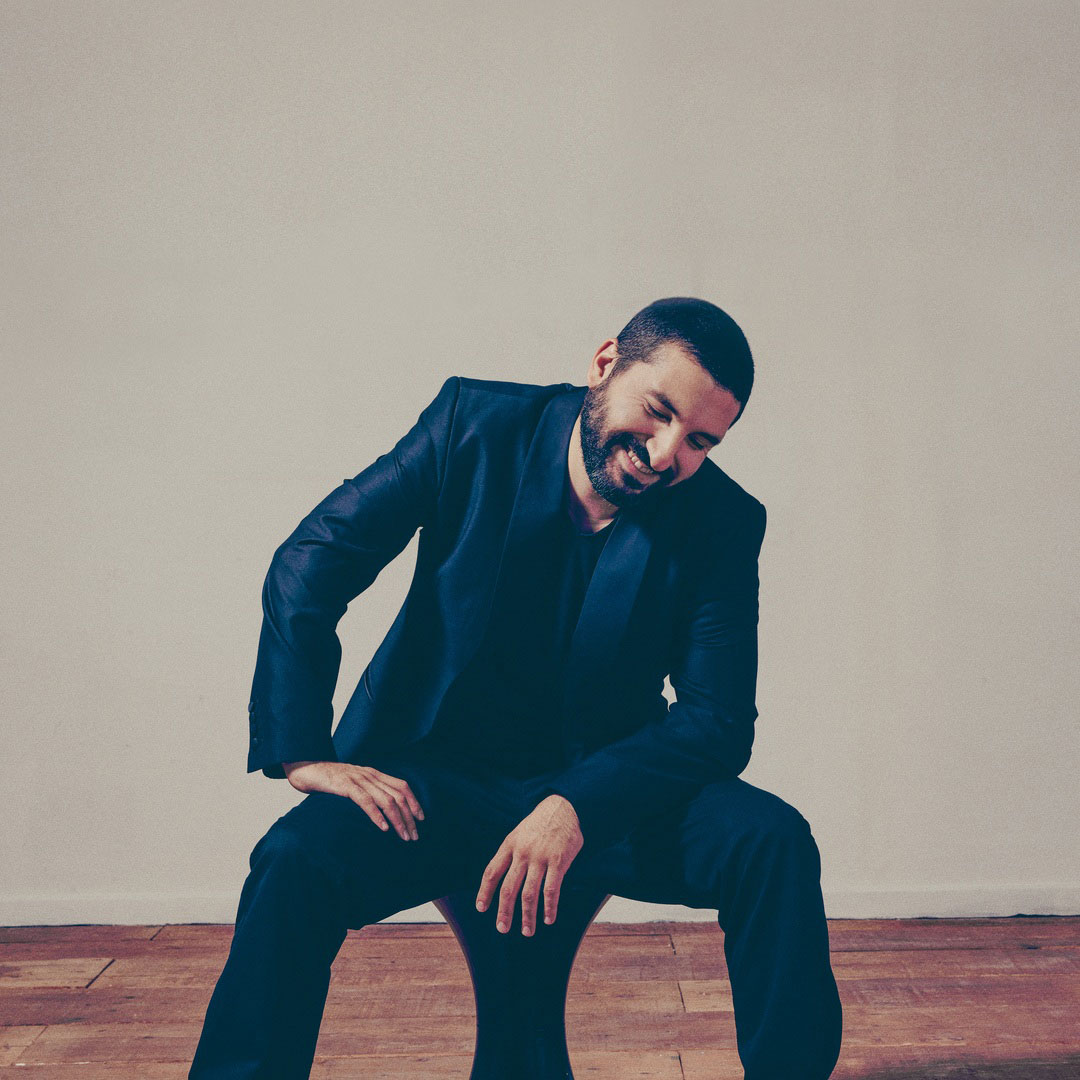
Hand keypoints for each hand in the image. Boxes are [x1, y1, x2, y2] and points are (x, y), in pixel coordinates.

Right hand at [282, 760, 423, 841]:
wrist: (307, 768)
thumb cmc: (329, 780)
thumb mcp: (354, 783)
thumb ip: (368, 791)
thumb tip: (381, 810)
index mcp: (374, 774)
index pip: (402, 786)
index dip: (414, 802)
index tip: (420, 819)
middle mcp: (370, 775)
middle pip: (398, 796)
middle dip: (409, 817)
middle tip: (414, 836)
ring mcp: (359, 780)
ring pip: (386, 800)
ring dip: (397, 820)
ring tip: (403, 836)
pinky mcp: (345, 786)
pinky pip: (365, 801)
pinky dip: (377, 815)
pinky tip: (383, 828)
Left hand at [475, 795, 582, 935]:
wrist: (563, 806)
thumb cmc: (540, 823)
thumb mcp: (519, 833)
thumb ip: (511, 854)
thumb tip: (501, 879)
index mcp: (509, 845)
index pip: (492, 872)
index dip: (485, 891)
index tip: (481, 908)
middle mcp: (522, 853)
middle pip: (508, 888)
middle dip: (504, 912)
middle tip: (502, 928)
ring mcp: (540, 858)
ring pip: (529, 893)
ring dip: (527, 916)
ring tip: (527, 931)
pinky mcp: (558, 861)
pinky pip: (552, 889)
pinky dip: (549, 907)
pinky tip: (548, 918)